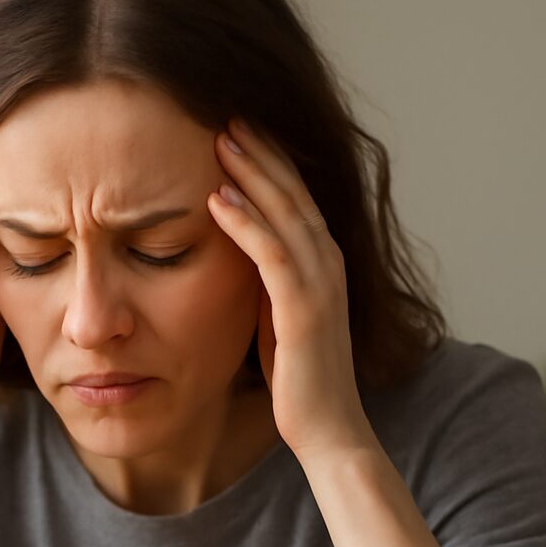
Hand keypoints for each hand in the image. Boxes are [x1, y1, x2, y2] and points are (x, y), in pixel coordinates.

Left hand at [207, 119, 374, 462]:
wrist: (329, 432)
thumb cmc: (300, 382)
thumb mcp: (279, 319)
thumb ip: (267, 284)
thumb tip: (239, 257)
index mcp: (324, 265)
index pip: (296, 200)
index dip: (271, 163)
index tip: (239, 130)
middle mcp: (329, 265)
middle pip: (293, 193)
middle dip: (262, 152)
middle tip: (228, 114)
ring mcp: (321, 285)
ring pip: (285, 213)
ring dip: (252, 174)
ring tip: (219, 139)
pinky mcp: (303, 309)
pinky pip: (271, 254)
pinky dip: (244, 223)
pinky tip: (216, 199)